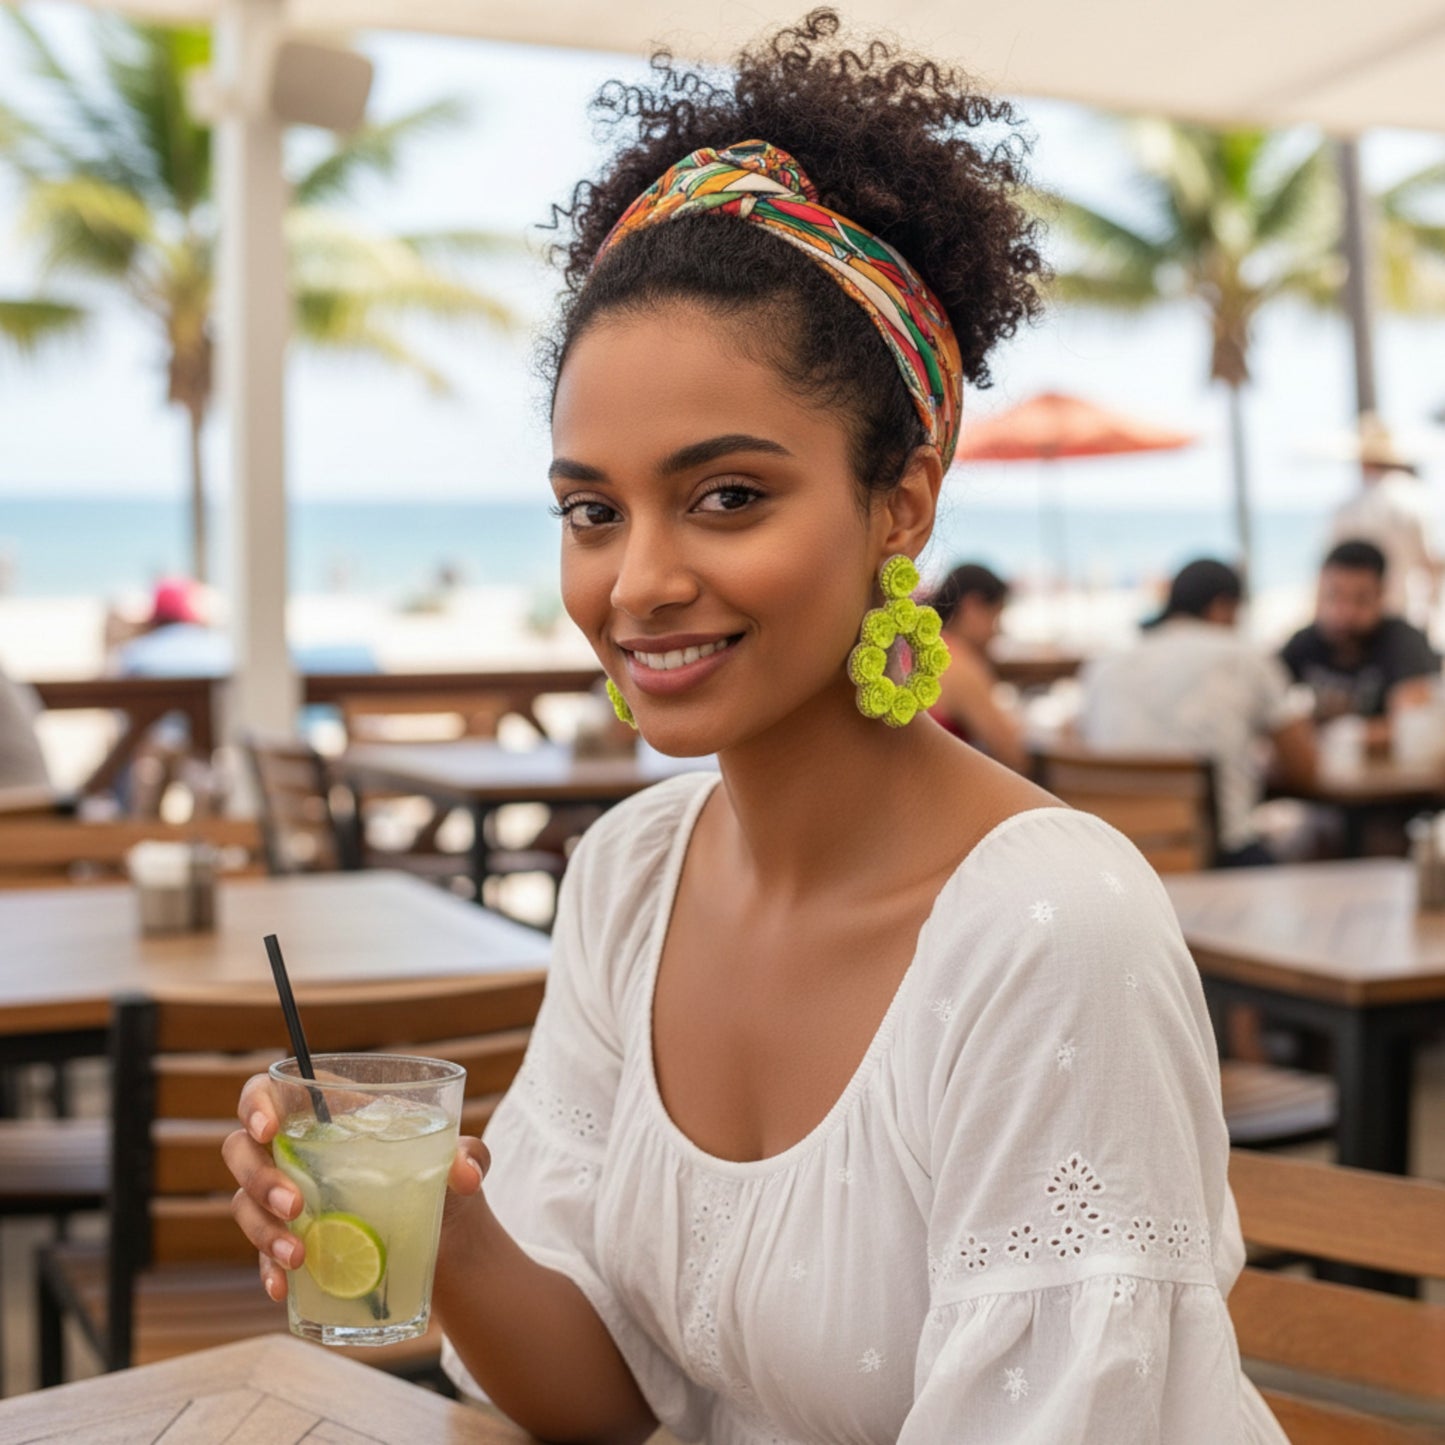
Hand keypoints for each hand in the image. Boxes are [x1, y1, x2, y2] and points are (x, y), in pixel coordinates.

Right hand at [223, 1075, 492, 1301]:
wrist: (446, 1239)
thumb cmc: (441, 1177)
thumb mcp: (459, 1160)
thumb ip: (468, 1155)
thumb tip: (466, 1173)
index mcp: (329, 1112)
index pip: (270, 1092)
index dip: (256, 1104)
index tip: (269, 1128)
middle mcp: (297, 1149)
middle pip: (243, 1149)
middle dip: (259, 1177)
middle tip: (296, 1205)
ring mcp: (286, 1196)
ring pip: (244, 1202)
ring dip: (261, 1229)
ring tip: (298, 1255)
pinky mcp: (289, 1240)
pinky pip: (259, 1253)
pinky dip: (266, 1269)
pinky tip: (282, 1286)